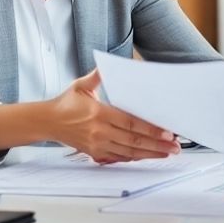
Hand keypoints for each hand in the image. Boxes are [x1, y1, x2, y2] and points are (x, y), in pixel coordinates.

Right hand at [47, 70, 179, 162]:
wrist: (47, 122)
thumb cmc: (65, 103)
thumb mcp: (80, 85)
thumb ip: (97, 76)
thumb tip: (107, 64)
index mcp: (98, 114)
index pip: (130, 123)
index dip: (150, 129)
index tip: (167, 132)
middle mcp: (99, 132)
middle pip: (133, 141)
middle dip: (157, 144)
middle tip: (176, 146)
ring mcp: (97, 145)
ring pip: (129, 152)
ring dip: (150, 154)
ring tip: (168, 153)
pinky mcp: (95, 153)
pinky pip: (120, 158)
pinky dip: (136, 158)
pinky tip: (149, 156)